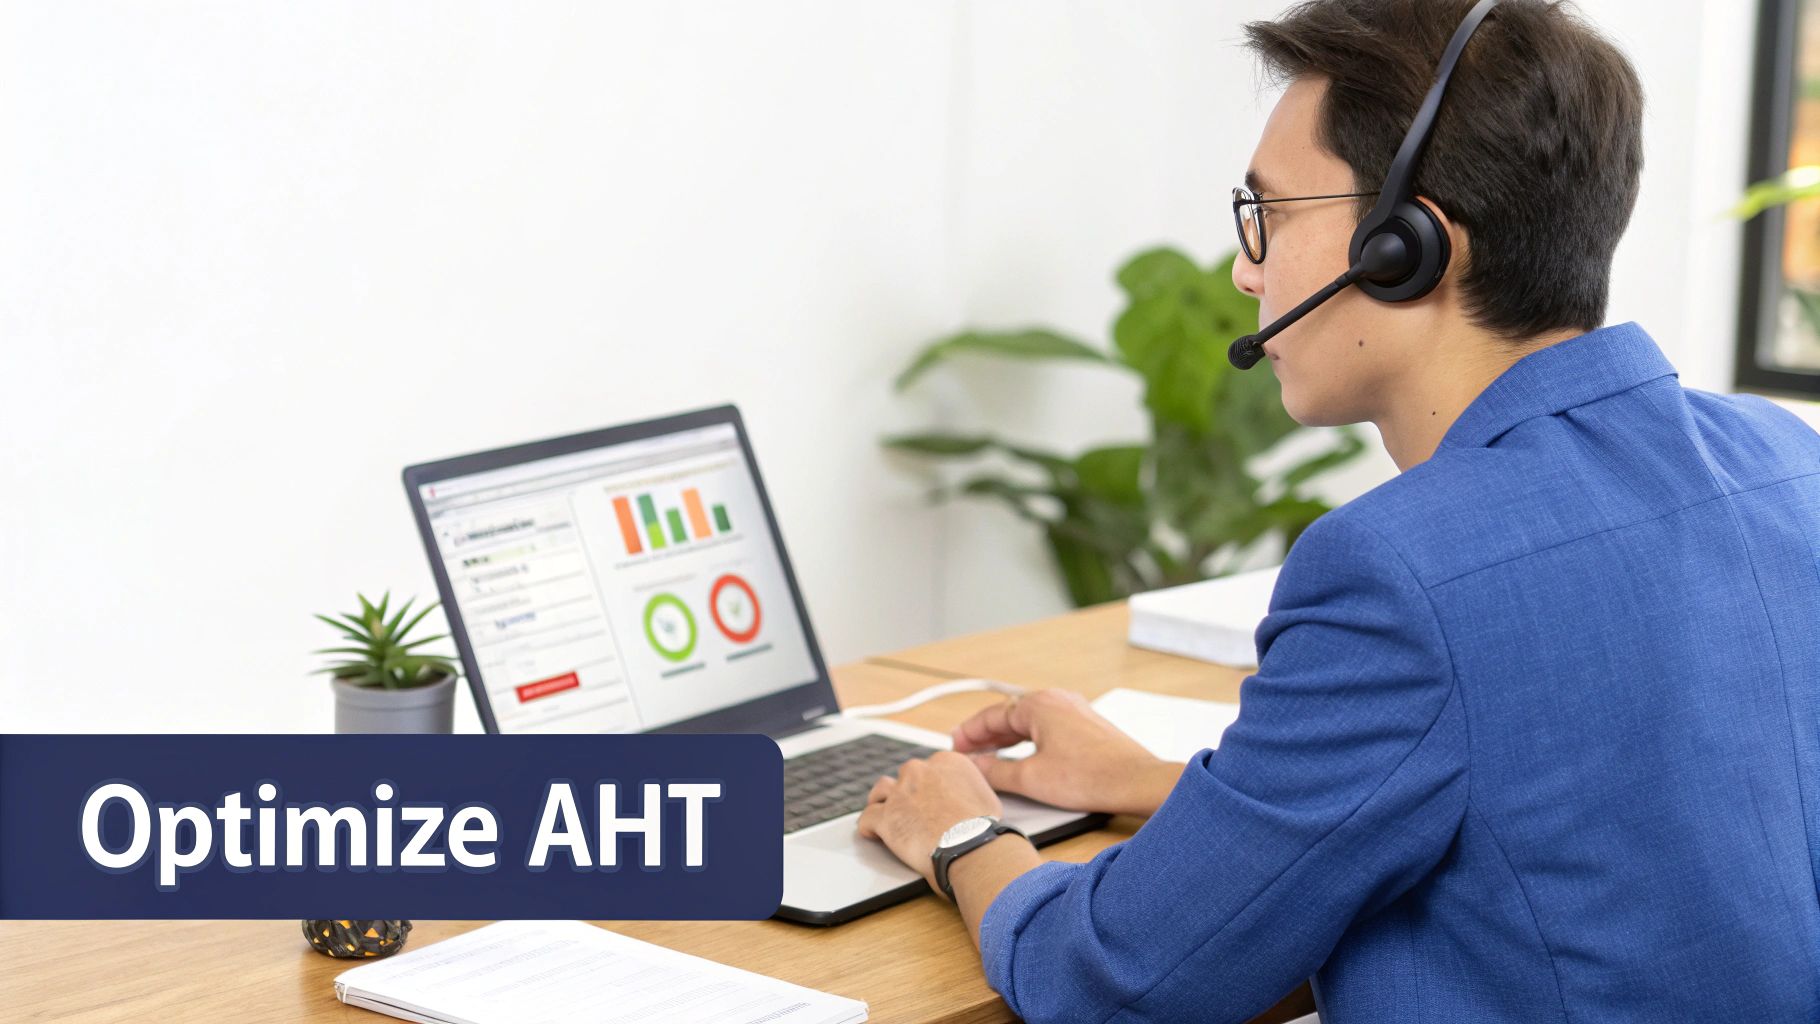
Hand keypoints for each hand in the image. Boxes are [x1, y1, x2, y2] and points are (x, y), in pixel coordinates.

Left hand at [855, 751, 1003, 893]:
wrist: (971, 848)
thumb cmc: (982, 830)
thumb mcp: (986, 796)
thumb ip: (968, 788)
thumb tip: (965, 796)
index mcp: (947, 762)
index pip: (930, 767)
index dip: (928, 785)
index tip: (929, 798)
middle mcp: (921, 771)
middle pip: (906, 776)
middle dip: (907, 792)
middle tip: (913, 811)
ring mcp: (900, 792)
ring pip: (881, 790)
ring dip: (883, 802)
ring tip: (887, 816)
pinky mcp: (885, 816)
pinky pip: (867, 818)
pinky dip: (869, 827)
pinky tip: (873, 834)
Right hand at [951, 688, 1183, 817]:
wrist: (1135, 782)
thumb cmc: (1091, 777)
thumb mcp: (1030, 778)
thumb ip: (995, 771)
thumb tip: (974, 767)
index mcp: (1039, 704)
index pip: (992, 715)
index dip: (969, 733)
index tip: (955, 746)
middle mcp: (1057, 700)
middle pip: (1010, 715)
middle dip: (986, 735)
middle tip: (967, 752)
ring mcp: (1074, 711)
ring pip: (1030, 721)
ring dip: (1007, 738)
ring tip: (990, 756)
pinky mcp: (1086, 726)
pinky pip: (1047, 728)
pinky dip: (1028, 740)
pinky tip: (1024, 757)